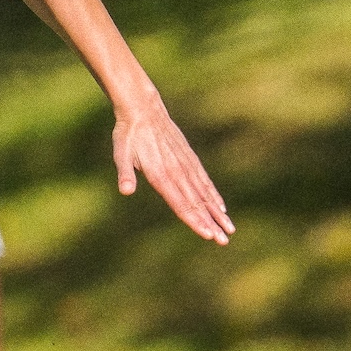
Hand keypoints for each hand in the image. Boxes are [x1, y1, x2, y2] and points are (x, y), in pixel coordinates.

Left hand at [112, 99, 233, 244]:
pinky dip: (213, 194)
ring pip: (204, 193)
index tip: (207, 235)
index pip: (180, 203)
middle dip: (210, 223)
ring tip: (229, 228)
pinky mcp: (189, 158)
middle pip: (197, 203)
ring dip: (216, 212)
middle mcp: (177, 171)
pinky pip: (204, 180)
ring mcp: (186, 164)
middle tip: (224, 241)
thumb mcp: (121, 154)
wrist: (143, 109)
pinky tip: (220, 206)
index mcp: (161, 174)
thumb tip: (126, 191)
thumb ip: (125, 174)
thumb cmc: (128, 134)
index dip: (194, 220)